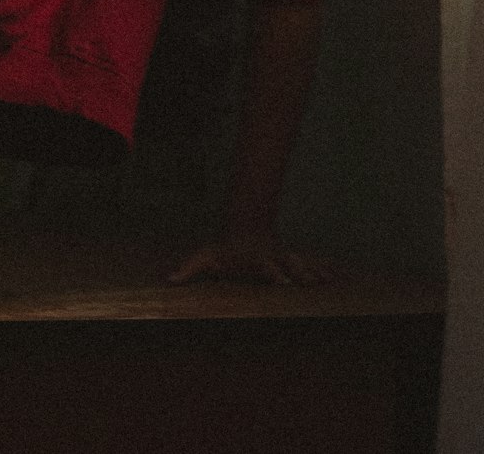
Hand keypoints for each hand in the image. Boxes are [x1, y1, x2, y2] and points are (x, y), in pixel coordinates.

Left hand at [166, 228, 336, 286]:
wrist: (246, 225)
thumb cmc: (225, 249)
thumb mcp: (206, 256)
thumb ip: (189, 268)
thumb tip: (169, 279)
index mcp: (259, 261)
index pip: (268, 268)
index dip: (276, 275)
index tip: (284, 283)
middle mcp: (276, 259)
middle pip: (291, 266)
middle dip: (302, 275)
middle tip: (312, 284)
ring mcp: (286, 259)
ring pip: (305, 265)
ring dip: (319, 273)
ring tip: (333, 282)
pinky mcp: (294, 261)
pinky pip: (313, 265)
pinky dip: (328, 271)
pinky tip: (342, 278)